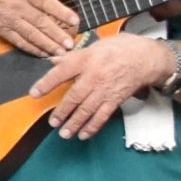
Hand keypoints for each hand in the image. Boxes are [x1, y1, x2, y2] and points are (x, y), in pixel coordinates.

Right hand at [0, 0, 82, 60]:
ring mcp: (10, 20)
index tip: (74, 20)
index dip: (61, 11)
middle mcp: (17, 6)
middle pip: (41, 22)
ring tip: (61, 52)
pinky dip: (33, 49)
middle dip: (57, 34)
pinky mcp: (3, 31)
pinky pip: (20, 42)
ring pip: (32, 35)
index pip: (45, 2)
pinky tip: (44, 54)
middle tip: (70, 43)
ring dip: (48, 45)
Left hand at [29, 31, 172, 141]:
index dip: (46, 83)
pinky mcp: (116, 99)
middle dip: (62, 111)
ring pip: (87, 109)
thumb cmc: (119, 49)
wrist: (147, 57)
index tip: (34, 94)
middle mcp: (94, 75)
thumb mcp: (94, 46)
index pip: (61, 72)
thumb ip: (73, 56)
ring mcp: (105, 89)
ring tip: (64, 133)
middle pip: (74, 96)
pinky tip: (84, 134)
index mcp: (86, 59)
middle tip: (52, 123)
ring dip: (75, 123)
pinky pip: (102, 115)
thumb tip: (53, 61)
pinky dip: (93, 126)